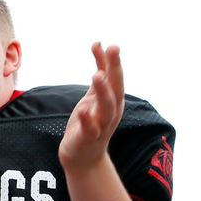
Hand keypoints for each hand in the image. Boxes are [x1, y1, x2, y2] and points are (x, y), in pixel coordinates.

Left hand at [59, 43, 124, 170]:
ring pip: (106, 109)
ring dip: (103, 92)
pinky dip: (88, 120)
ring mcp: (101, 126)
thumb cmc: (91, 121)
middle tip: (113, 51)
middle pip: (116, 90)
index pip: (116, 78)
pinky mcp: (87, 139)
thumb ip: (100, 70)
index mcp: (114, 100)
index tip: (112, 45)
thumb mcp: (94, 94)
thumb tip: (100, 44)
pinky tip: (84, 111)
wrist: (83, 157)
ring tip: (97, 76)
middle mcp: (111, 112)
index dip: (114, 62)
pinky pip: (90, 129)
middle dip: (115, 70)